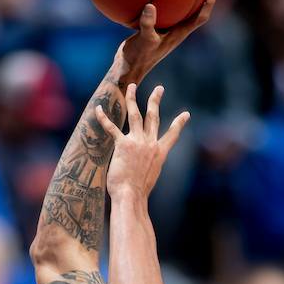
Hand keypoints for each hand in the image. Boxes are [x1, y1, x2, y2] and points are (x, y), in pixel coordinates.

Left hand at [95, 83, 188, 201]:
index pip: (172, 135)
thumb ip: (149, 166)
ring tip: (131, 87)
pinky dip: (103, 118)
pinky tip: (98, 109)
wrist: (131, 196)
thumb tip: (144, 168)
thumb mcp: (150, 177)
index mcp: (159, 153)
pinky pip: (112, 128)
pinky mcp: (123, 145)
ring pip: (136, 115)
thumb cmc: (138, 193)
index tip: (186, 114)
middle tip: (159, 88)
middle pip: (154, 118)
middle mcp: (151, 145)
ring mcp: (137, 143)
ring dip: (133, 99)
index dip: (179, 124)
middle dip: (156, 101)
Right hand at [112, 0, 217, 87]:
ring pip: (183, 10)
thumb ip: (147, 24)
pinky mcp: (156, 28)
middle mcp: (176, 31)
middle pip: (197, 11)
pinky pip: (167, 10)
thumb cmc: (138, 57)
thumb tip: (150, 5)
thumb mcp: (144, 41)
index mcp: (178, 34)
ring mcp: (167, 30)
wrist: (128, 68)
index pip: (200, 18)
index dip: (209, 3)